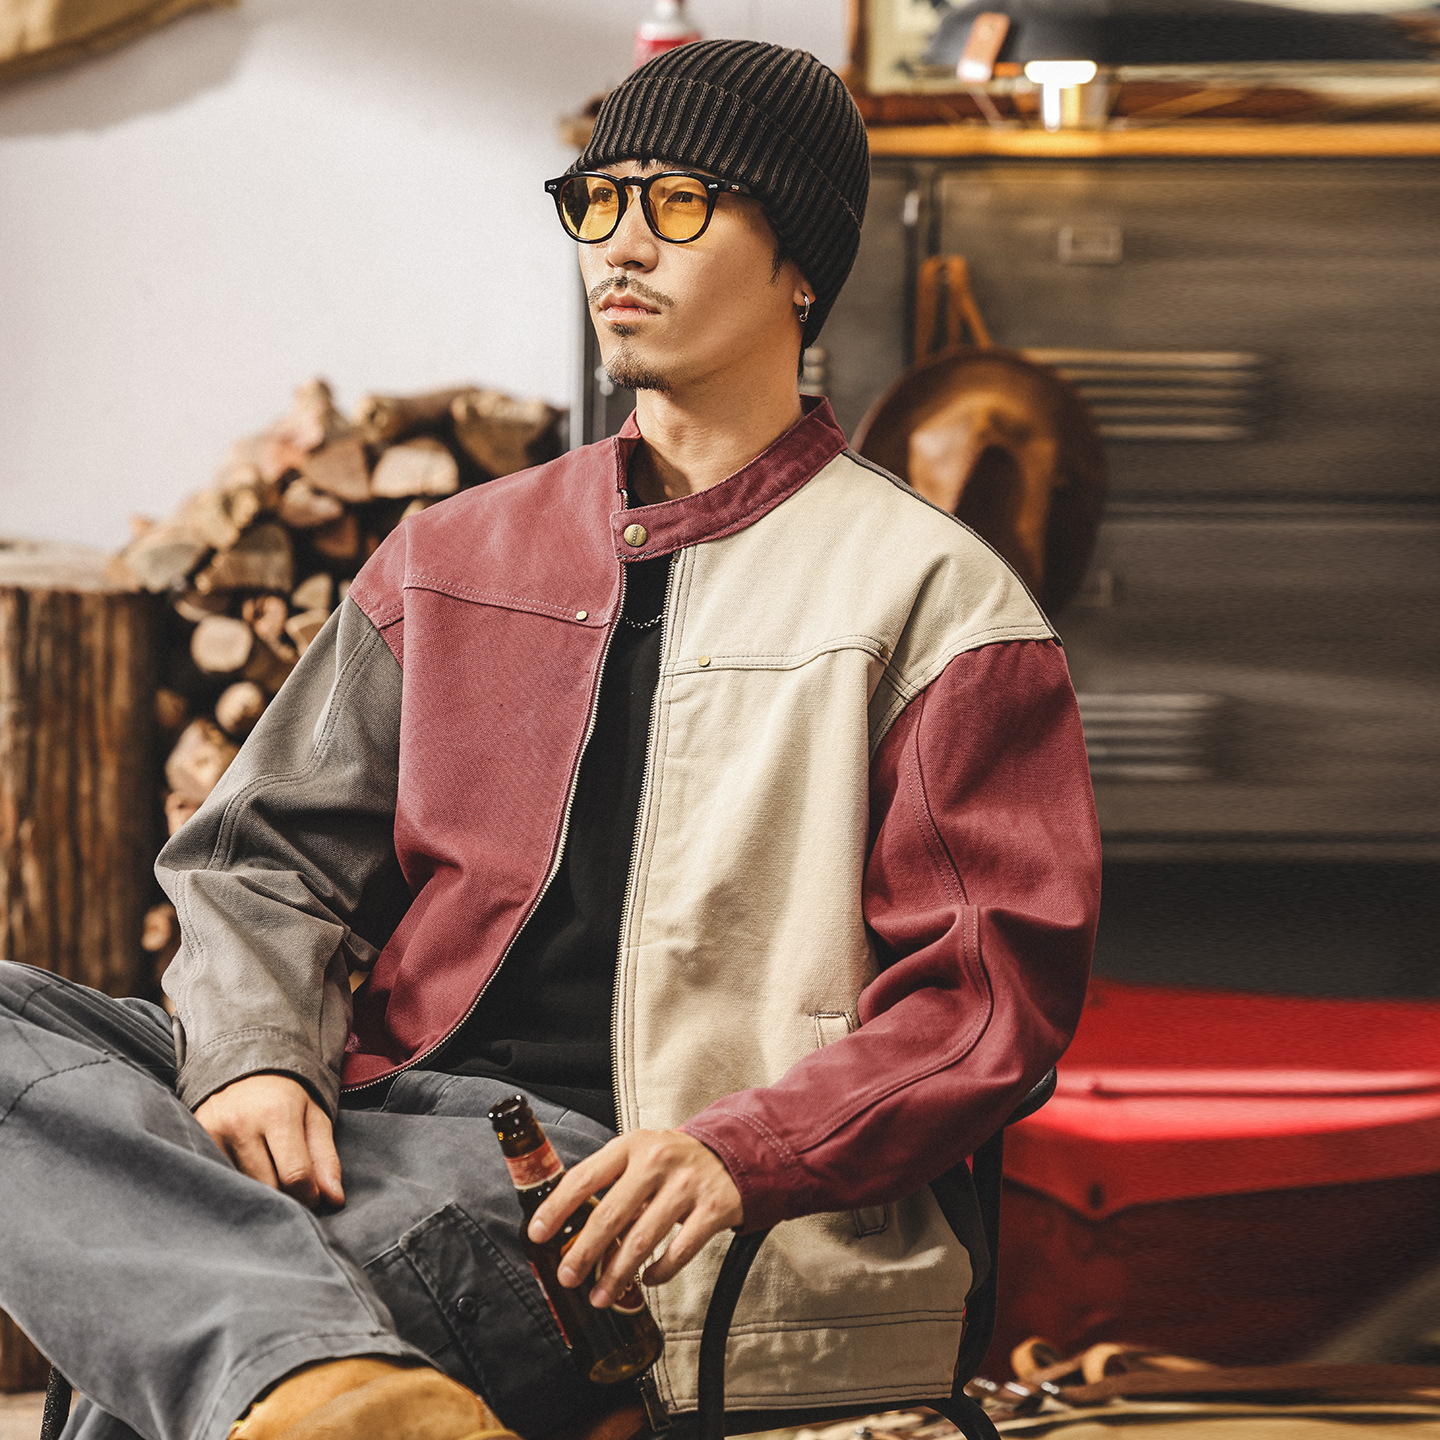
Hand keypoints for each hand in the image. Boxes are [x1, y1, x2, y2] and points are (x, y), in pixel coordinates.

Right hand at [194, 1073, 344, 1210]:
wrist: (244, 1067)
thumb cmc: (286, 1098)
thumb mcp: (315, 1119)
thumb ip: (326, 1160)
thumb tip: (335, 1200)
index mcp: (278, 1113)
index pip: (295, 1175)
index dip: (309, 1195)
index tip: (312, 1195)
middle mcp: (241, 1123)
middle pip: (267, 1187)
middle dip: (284, 1195)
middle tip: (289, 1183)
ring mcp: (213, 1133)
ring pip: (242, 1189)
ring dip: (258, 1192)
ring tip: (267, 1172)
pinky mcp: (196, 1139)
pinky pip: (219, 1180)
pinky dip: (235, 1184)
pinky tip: (244, 1172)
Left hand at [527, 1129, 742, 1307]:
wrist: (734, 1152)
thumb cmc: (675, 1160)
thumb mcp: (641, 1154)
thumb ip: (611, 1181)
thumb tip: (570, 1229)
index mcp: (631, 1146)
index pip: (584, 1177)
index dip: (557, 1208)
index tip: (538, 1234)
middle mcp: (657, 1162)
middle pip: (611, 1214)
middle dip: (584, 1253)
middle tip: (568, 1277)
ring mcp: (686, 1186)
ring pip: (642, 1240)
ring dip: (616, 1274)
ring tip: (600, 1296)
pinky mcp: (713, 1209)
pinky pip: (679, 1251)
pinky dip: (660, 1272)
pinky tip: (648, 1279)